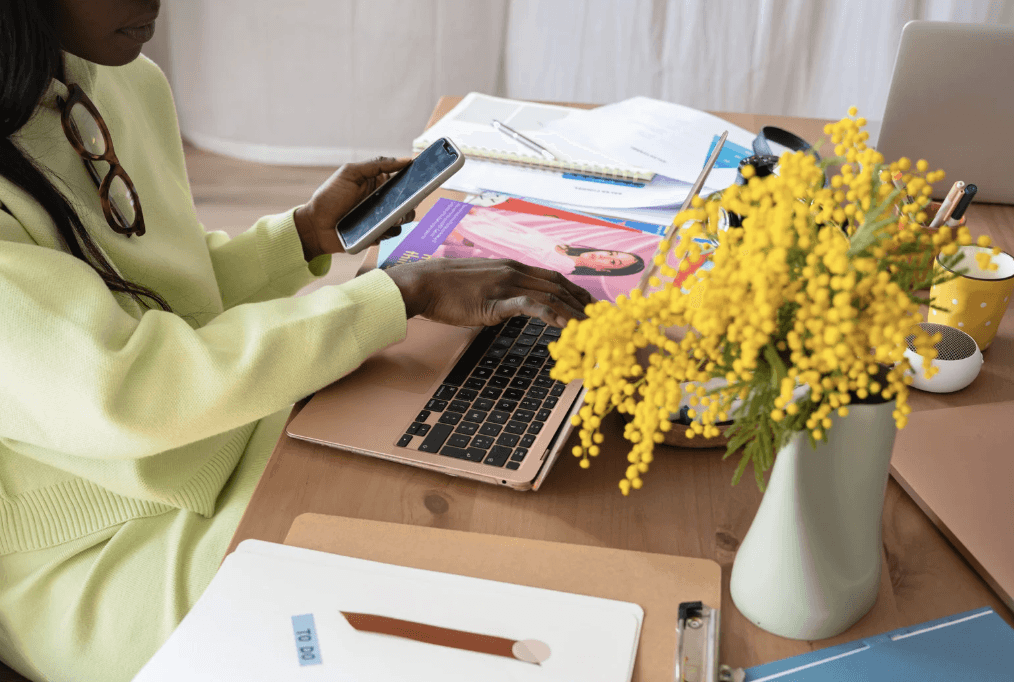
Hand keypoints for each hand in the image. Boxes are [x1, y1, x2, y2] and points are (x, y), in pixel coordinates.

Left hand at [293, 157, 415, 260]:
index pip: (403, 179)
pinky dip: (388, 231)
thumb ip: (377, 164)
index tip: (422, 178)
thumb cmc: (329, 197)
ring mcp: (381, 218)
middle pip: (409, 200)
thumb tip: (405, 160)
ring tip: (389, 218)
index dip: (414, 179)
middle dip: (410, 202)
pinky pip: (393, 233)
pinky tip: (377, 230)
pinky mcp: (378, 234)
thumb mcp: (351, 173)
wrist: (315, 226)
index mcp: (379, 183)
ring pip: (404, 218)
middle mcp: (383, 200)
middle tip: (403, 203)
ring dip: (400, 217)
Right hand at [384, 258, 596, 327]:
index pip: (551, 276)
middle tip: (599, 318)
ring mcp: (505, 284)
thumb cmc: (445, 287)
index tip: (588, 303)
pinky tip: (564, 326)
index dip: (574, 289)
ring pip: (550, 295)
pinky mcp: (495, 301)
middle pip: (557, 285)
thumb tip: (508, 304)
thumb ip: (498, 290)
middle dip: (581, 301)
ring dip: (573, 311)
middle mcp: (513, 271)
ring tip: (590, 327)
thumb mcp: (478, 283)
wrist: (423, 284)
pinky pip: (530, 306)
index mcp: (510, 266)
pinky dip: (551, 315)